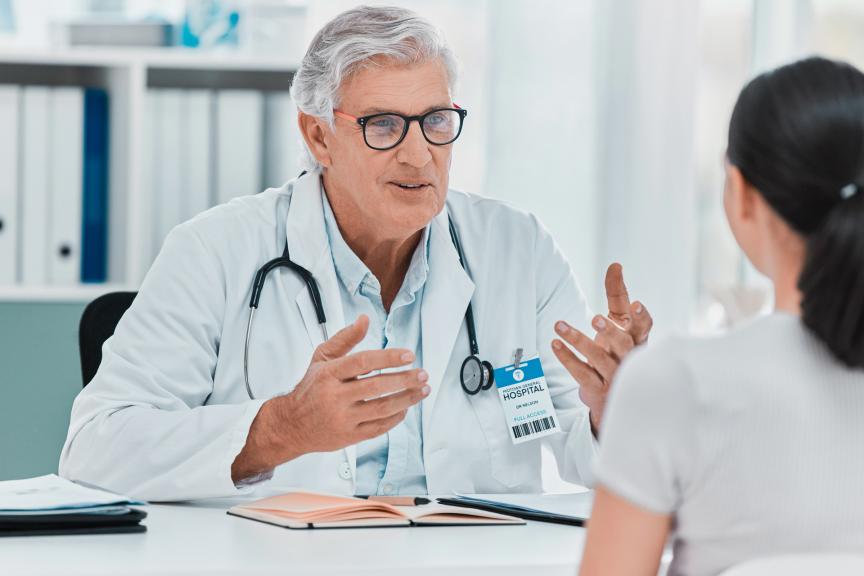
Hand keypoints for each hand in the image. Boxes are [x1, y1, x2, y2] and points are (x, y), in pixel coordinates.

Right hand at [232, 315, 429, 481]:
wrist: (291, 425)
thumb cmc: (311, 387)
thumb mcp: (322, 358)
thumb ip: (345, 339)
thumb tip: (365, 319)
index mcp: (329, 374)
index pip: (363, 362)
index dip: (388, 358)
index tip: (408, 355)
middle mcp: (335, 396)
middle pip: (377, 387)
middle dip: (405, 380)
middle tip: (423, 374)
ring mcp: (342, 418)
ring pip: (381, 408)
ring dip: (407, 399)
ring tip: (423, 390)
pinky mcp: (348, 436)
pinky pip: (378, 427)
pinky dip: (395, 417)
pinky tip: (405, 407)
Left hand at [551, 263, 652, 432]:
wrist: (615, 395)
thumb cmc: (619, 350)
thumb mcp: (621, 323)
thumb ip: (618, 295)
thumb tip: (616, 265)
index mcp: (638, 341)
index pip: (644, 329)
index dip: (642, 318)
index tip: (636, 305)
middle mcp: (629, 359)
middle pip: (624, 346)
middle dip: (610, 332)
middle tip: (595, 319)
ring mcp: (614, 376)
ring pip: (598, 359)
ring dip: (578, 341)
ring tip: (559, 325)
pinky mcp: (598, 389)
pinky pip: (582, 374)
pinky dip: (568, 359)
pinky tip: (555, 345)